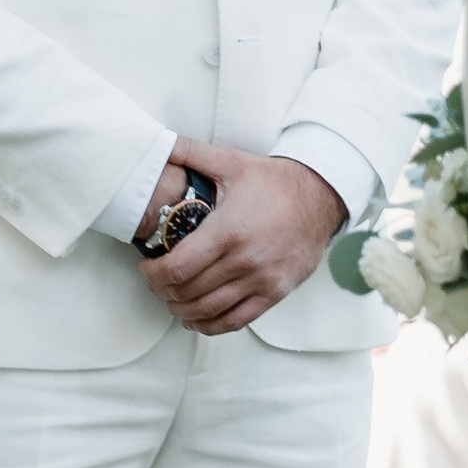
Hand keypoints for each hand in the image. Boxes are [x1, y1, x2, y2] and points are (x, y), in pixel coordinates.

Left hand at [141, 139, 344, 334]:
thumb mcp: (231, 162)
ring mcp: (261, 280)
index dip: (153, 275)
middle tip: (155, 281)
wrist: (321, 197)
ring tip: (172, 299)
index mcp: (228, 231)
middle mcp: (244, 261)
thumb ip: (191, 152)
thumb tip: (159, 142)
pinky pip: (237, 320)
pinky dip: (211, 325)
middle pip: (188, 292)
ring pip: (209, 310)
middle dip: (163, 290)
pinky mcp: (275, 292)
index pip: (178, 268)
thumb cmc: (274, 182)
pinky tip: (196, 319)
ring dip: (182, 310)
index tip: (146, 268)